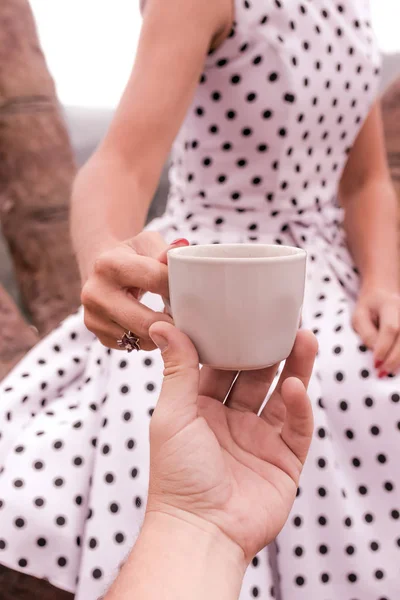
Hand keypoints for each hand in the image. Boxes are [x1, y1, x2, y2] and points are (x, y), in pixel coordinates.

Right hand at [81, 232, 187, 349]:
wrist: (100, 269)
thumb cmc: (131, 255)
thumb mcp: (146, 244)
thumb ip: (164, 251)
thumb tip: (182, 249)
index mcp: (108, 265)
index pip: (156, 280)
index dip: (179, 288)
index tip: (194, 291)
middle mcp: (95, 293)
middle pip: (147, 321)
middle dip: (174, 321)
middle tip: (189, 315)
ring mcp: (94, 318)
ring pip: (143, 339)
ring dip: (164, 333)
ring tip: (171, 317)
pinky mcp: (100, 336)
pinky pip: (136, 346)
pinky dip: (152, 339)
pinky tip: (155, 324)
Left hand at [147, 322, 317, 562]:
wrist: (200, 532)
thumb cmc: (176, 477)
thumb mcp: (172, 414)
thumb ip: (178, 369)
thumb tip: (164, 326)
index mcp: (201, 409)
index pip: (222, 366)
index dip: (234, 342)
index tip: (245, 315)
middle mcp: (231, 421)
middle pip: (256, 377)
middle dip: (270, 350)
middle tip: (283, 322)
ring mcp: (259, 440)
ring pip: (282, 396)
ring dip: (294, 369)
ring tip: (304, 340)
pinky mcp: (283, 460)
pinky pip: (297, 427)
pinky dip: (300, 406)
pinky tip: (296, 388)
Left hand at [352, 286, 399, 375]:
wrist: (384, 293)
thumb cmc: (369, 306)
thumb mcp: (359, 316)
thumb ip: (366, 333)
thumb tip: (375, 352)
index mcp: (391, 305)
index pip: (391, 328)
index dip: (384, 347)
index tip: (375, 363)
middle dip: (393, 359)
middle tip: (381, 373)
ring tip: (387, 372)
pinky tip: (396, 367)